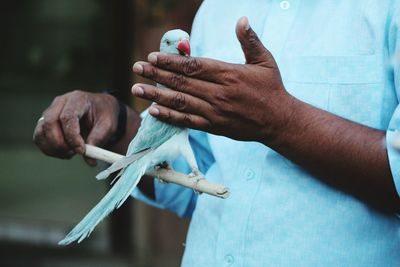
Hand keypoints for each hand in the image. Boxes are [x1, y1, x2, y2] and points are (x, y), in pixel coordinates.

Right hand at [33, 90, 118, 164]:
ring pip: (40, 133)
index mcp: (77, 99)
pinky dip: (49, 150)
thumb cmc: (103, 115)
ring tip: (71, 153)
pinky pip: (39, 139)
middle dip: (60, 143)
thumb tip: (89, 158)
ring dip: (54, 148)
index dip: (72, 136)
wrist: (99, 110)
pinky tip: (65, 152)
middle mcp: (59, 103)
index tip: (81, 150)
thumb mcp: (108, 124)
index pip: (67, 117)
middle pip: (49, 123)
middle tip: (74, 153)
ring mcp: (49, 112)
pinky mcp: (44, 123)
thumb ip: (99, 138)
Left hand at [131, 17, 293, 142]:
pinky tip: (154, 110)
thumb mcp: (265, 61)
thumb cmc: (272, 89)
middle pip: (181, 82)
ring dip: (156, 95)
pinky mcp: (214, 127)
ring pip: (180, 102)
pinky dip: (170, 116)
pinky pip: (187, 121)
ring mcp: (215, 112)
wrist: (279, 121)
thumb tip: (242, 19)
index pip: (193, 66)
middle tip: (137, 68)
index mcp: (228, 74)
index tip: (152, 56)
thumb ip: (250, 41)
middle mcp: (218, 93)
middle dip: (156, 74)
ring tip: (137, 89)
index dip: (170, 61)